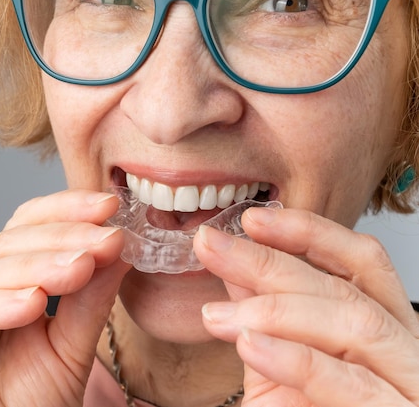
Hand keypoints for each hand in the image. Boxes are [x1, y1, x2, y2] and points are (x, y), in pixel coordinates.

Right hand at [0, 189, 129, 406]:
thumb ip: (90, 296)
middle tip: (105, 241)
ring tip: (80, 269)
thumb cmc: (30, 401)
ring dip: (37, 269)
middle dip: (63, 240)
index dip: (66, 212)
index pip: (27, 226)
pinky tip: (30, 303)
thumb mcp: (71, 343)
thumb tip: (118, 245)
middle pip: (9, 243)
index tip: (110, 206)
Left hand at [195, 207, 418, 406]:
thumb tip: (234, 262)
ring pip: (354, 324)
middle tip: (210, 247)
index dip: (308, 232)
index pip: (360, 262)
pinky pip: (351, 383)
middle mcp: (408, 353)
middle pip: (345, 288)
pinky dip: (298, 359)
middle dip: (271, 262)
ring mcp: (409, 389)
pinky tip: (250, 343)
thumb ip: (266, 316)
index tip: (251, 220)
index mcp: (384, 330)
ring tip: (217, 315)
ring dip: (276, 310)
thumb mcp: (280, 367)